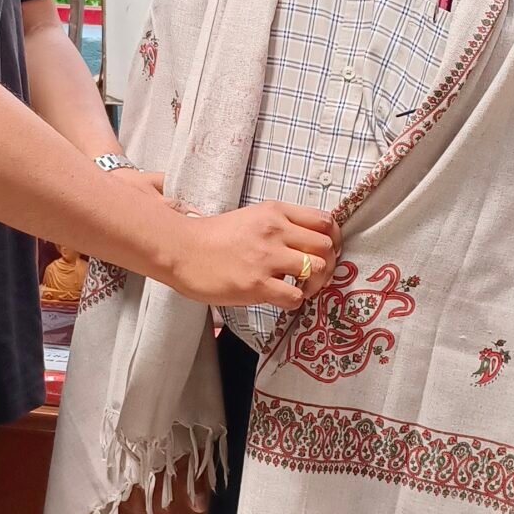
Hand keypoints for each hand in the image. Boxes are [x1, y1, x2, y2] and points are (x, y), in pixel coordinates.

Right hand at [166, 202, 338, 310]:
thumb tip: (308, 241)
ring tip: (300, 289)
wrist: (181, 250)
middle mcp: (275, 231)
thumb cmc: (212, 237)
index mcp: (274, 212)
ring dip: (314, 284)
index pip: (324, 220)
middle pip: (325, 246)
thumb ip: (280, 225)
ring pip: (317, 270)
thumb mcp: (251, 217)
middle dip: (327, 264)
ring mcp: (266, 257)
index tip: (326, 251)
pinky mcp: (257, 283)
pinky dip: (294, 302)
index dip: (332, 239)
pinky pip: (295, 297)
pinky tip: (282, 299)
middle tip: (314, 276)